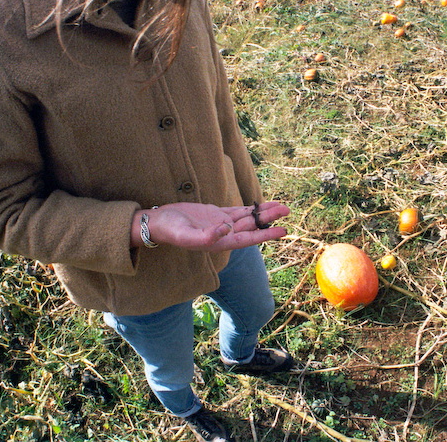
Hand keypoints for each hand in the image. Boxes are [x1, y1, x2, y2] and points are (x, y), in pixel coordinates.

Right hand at [134, 201, 289, 251]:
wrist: (158, 222)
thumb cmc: (170, 230)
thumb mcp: (186, 234)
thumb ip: (206, 236)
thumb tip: (226, 230)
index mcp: (220, 242)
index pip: (248, 238)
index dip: (266, 235)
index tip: (283, 230)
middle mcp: (224, 234)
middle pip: (252, 226)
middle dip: (269, 219)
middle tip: (287, 210)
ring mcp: (221, 223)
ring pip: (247, 217)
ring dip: (263, 212)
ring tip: (281, 206)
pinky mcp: (215, 214)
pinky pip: (238, 211)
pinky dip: (250, 208)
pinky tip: (261, 205)